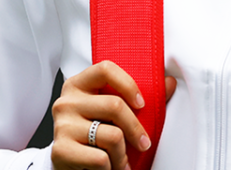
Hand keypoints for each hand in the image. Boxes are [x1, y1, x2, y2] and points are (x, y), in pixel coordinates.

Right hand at [50, 60, 176, 169]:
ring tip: (121, 161)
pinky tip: (106, 168)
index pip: (105, 69)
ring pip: (112, 136)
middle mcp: (66, 102)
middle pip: (115, 105)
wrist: (67, 165)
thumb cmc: (93, 137)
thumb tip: (169, 82)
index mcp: (77, 86)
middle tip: (143, 144)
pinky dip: (110, 168)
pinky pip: (101, 159)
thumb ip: (138, 98)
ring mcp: (62, 125)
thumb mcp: (111, 115)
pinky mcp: (61, 150)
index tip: (141, 104)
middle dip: (135, 130)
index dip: (128, 84)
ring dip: (123, 156)